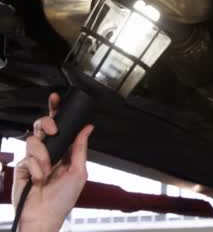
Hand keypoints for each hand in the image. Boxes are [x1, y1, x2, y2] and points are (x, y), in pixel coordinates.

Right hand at [12, 93, 93, 231]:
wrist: (45, 216)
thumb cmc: (63, 199)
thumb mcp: (79, 171)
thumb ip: (80, 148)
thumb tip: (88, 128)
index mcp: (64, 152)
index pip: (60, 128)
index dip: (57, 112)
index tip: (57, 99)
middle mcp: (49, 152)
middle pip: (43, 126)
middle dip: (48, 124)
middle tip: (53, 131)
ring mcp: (34, 158)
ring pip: (34, 139)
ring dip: (44, 156)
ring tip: (48, 171)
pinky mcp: (22, 166)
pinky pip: (28, 157)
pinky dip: (37, 168)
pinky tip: (40, 179)